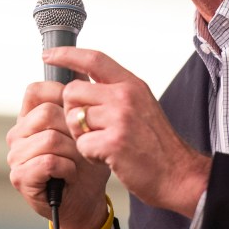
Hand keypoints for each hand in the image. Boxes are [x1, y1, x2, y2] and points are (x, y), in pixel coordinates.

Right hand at [6, 80, 110, 228]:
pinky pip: (49, 162)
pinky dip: (67, 168)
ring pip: (50, 138)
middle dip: (73, 130)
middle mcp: (18, 133)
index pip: (36, 90)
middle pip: (46, 113)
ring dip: (72, 152)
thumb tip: (79, 66)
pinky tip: (70, 175)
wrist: (86, 200)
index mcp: (29, 116)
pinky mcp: (20, 177)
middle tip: (80, 146)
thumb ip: (78, 100)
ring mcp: (16, 155)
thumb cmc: (85, 163)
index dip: (61, 96)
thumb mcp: (85, 126)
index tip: (76, 112)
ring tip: (75, 162)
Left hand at [47, 47, 210, 218]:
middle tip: (89, 129)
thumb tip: (82, 85)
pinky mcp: (114, 142)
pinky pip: (81, 144)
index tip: (49, 55)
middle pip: (73, 92)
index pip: (93, 59)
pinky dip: (89, 155)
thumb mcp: (142, 106)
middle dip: (72, 112)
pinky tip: (107, 157)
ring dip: (81, 136)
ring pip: (73, 119)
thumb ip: (115, 93)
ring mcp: (120, 118)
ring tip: (102, 144)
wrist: (179, 174)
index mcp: (132, 84)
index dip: (67, 54)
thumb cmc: (158, 146)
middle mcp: (125, 96)